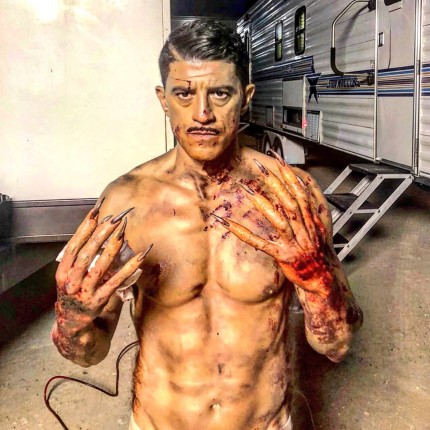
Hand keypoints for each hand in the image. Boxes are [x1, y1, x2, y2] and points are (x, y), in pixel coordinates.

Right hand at [55, 200, 151, 329]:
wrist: (72, 324)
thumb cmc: (75, 293)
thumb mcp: (71, 275)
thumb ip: (83, 257)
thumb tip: (103, 232)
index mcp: (62, 272)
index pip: (73, 246)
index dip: (84, 229)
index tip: (95, 213)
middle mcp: (71, 282)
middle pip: (86, 254)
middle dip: (100, 235)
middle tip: (114, 220)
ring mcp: (84, 292)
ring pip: (98, 267)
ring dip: (111, 249)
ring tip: (122, 233)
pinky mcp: (98, 301)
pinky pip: (115, 283)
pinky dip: (127, 270)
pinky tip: (138, 258)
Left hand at [212, 152, 333, 296]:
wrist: (324, 280)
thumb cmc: (317, 255)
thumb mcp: (318, 230)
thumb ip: (309, 212)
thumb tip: (301, 192)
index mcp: (311, 222)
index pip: (300, 193)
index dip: (290, 176)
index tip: (280, 160)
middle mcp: (303, 230)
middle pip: (289, 203)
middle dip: (276, 183)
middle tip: (261, 168)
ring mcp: (294, 243)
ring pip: (279, 221)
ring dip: (264, 206)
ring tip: (249, 192)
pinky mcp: (284, 256)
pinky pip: (263, 244)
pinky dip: (247, 235)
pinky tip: (232, 227)